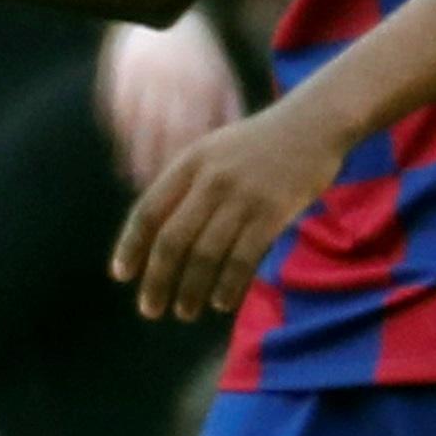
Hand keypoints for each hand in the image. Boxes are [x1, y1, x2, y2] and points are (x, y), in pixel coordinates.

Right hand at [96, 9, 238, 182]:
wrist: (164, 16)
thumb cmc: (202, 59)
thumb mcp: (223, 80)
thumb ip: (230, 114)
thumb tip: (234, 155)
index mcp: (202, 81)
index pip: (197, 129)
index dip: (193, 162)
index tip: (194, 192)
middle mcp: (171, 78)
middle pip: (164, 130)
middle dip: (162, 165)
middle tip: (166, 199)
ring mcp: (141, 75)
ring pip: (137, 124)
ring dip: (137, 158)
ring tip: (141, 186)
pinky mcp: (116, 74)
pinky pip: (115, 112)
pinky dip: (119, 140)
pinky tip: (124, 164)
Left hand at [112, 95, 345, 319]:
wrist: (313, 124)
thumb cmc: (261, 143)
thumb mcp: (215, 150)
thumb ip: (189, 184)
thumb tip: (160, 234)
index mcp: (190, 162)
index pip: (148, 210)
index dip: (131, 245)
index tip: (122, 274)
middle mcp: (211, 179)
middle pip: (173, 240)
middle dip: (157, 280)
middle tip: (151, 309)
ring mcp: (243, 196)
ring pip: (206, 255)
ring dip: (191, 290)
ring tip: (185, 311)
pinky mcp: (273, 213)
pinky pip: (243, 259)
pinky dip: (228, 286)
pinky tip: (222, 302)